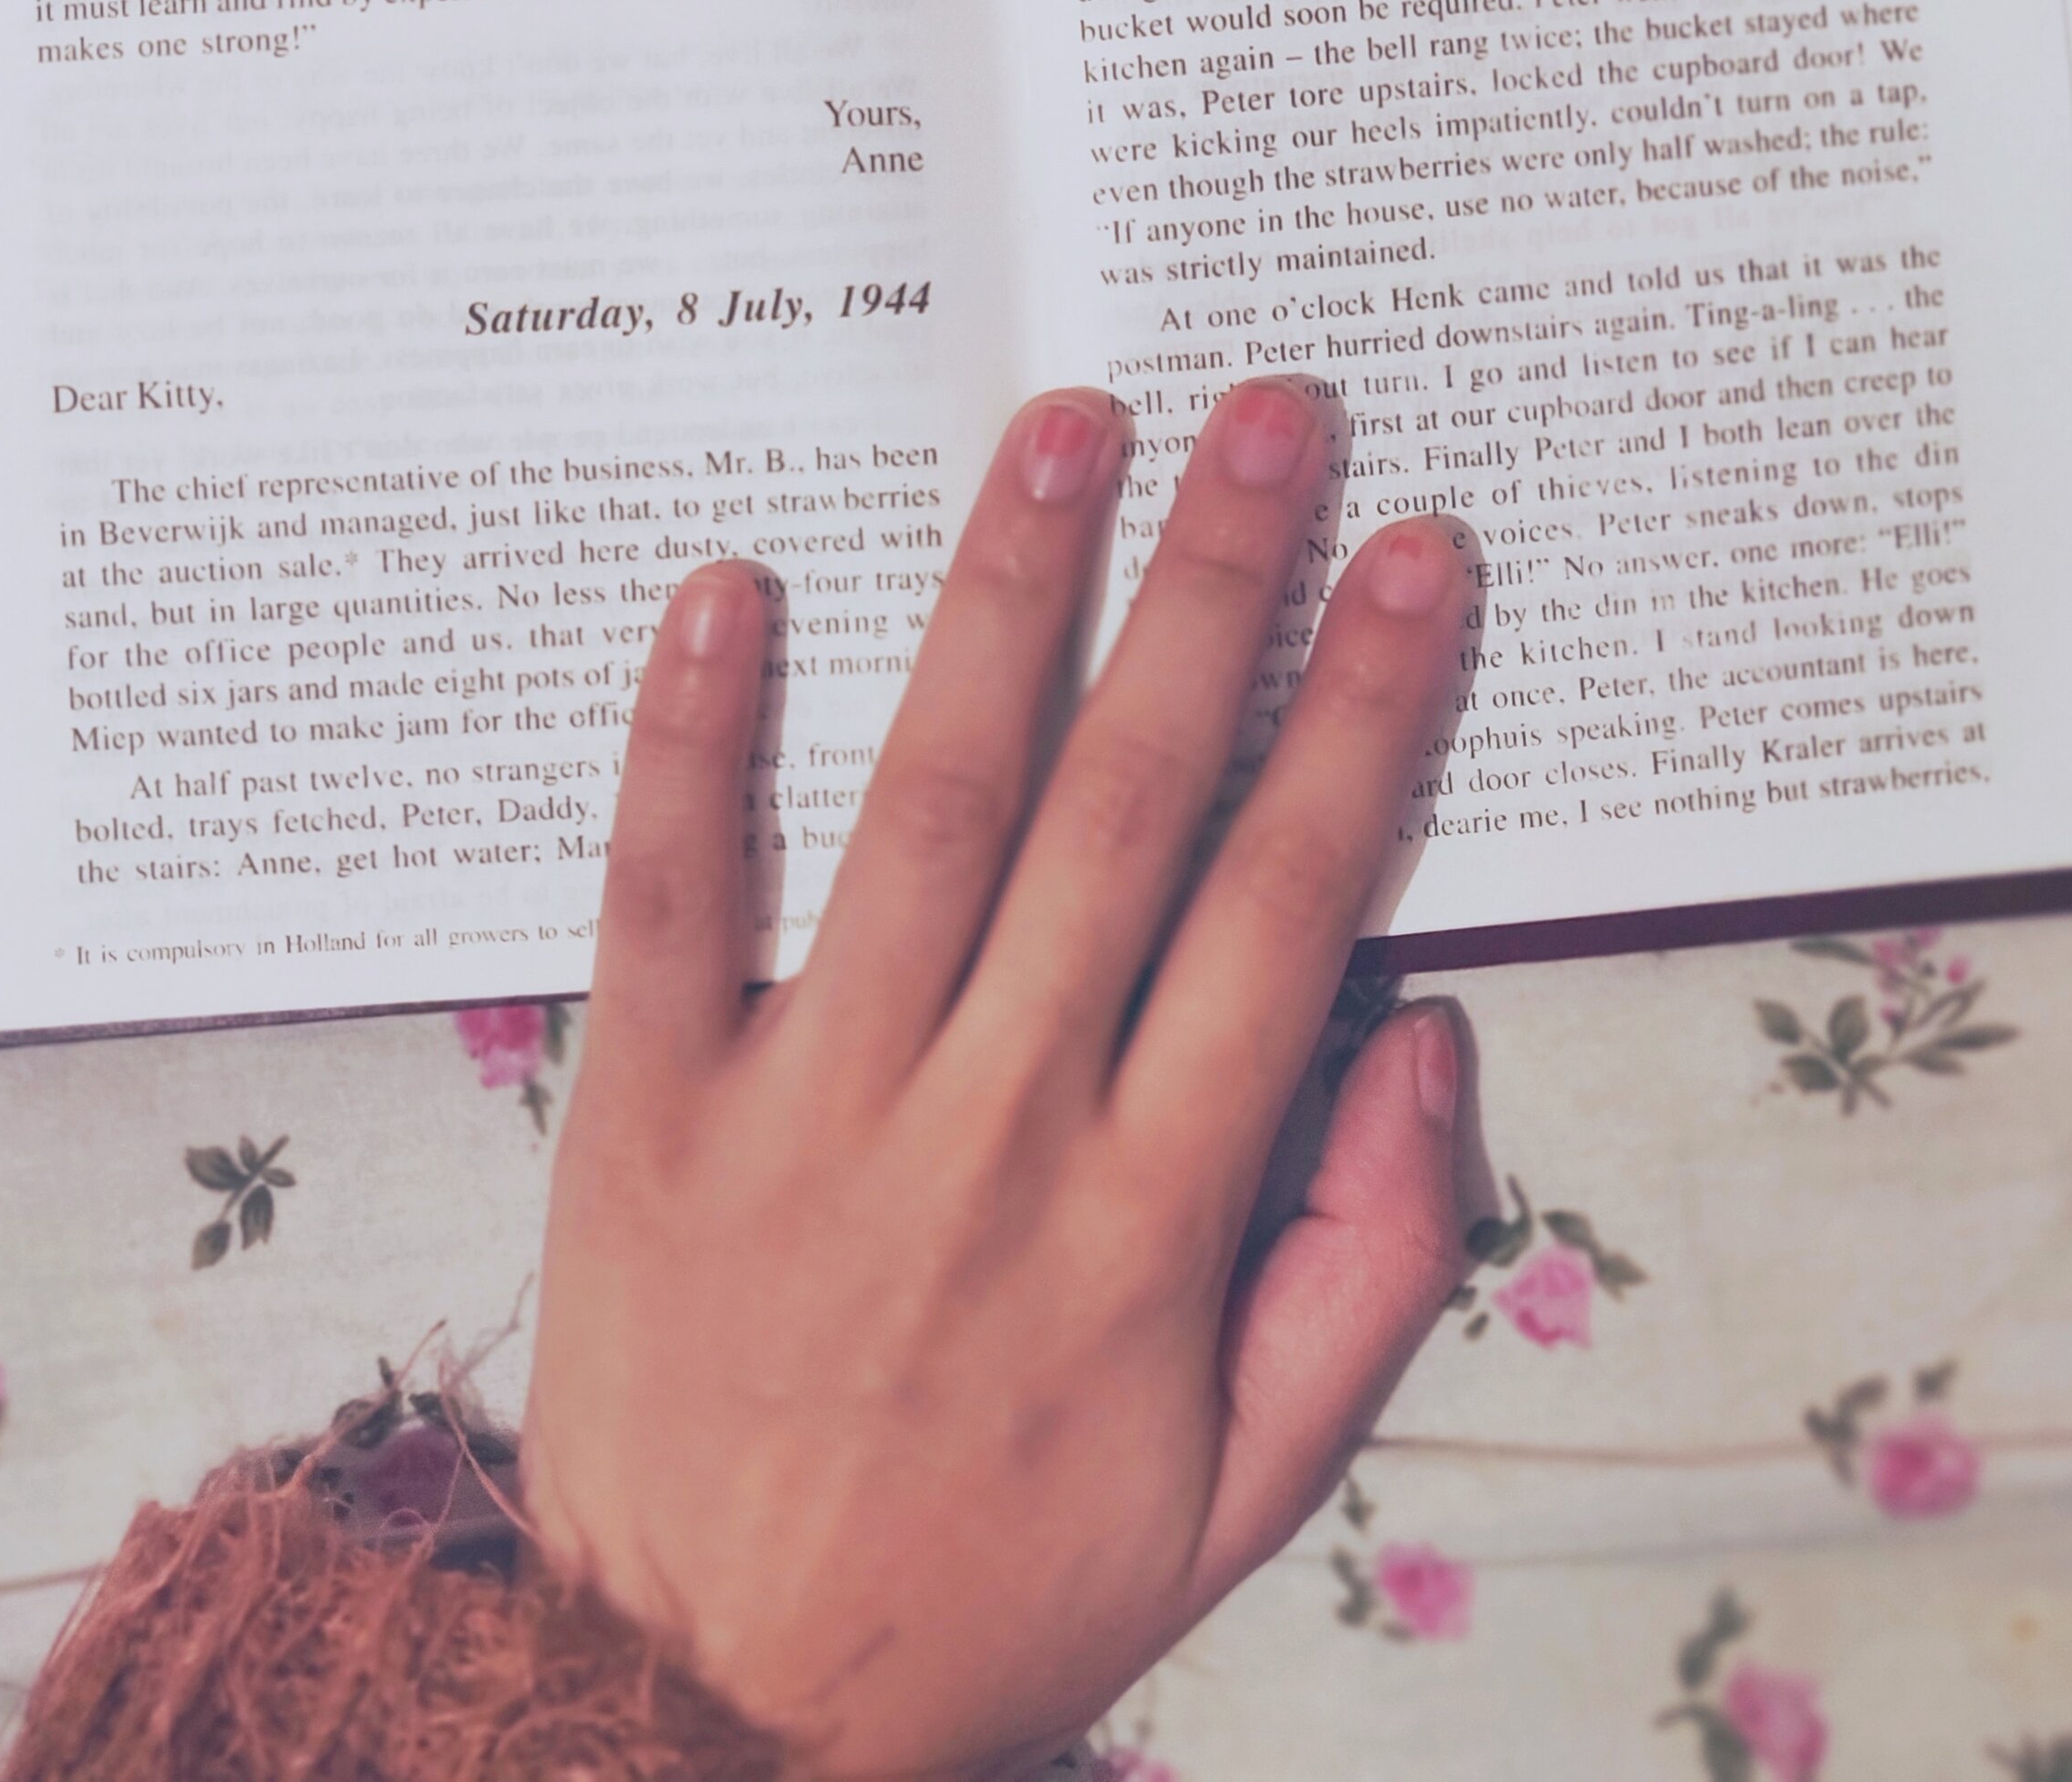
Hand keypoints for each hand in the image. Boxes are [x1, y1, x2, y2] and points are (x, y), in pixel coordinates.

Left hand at [525, 379, 1468, 1778]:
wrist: (709, 1704)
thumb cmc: (1000, 1582)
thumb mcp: (1243, 1491)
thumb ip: (1367, 1265)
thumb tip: (1424, 1033)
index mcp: (1149, 1216)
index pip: (1285, 904)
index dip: (1362, 715)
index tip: (1413, 561)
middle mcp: (992, 1128)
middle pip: (1129, 809)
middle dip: (1217, 595)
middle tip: (1270, 418)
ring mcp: (810, 1106)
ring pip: (931, 809)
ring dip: (1006, 605)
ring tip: (1066, 433)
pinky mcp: (647, 1108)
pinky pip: (666, 895)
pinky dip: (692, 736)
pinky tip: (727, 586)